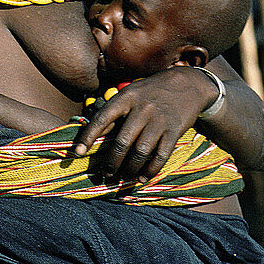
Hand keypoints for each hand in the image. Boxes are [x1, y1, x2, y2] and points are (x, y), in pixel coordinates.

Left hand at [72, 66, 216, 180]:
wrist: (186, 84)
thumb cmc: (150, 91)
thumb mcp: (131, 93)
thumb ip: (115, 112)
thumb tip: (93, 136)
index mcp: (126, 97)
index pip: (103, 118)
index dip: (88, 136)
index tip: (78, 152)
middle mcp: (141, 108)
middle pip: (122, 141)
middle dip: (111, 162)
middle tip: (106, 174)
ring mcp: (159, 120)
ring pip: (140, 152)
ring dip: (130, 169)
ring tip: (124, 177)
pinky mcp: (174, 130)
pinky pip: (160, 156)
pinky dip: (150, 170)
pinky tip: (142, 179)